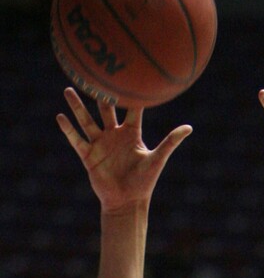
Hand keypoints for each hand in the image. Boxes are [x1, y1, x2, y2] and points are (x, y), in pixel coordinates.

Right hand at [56, 88, 191, 212]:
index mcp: (132, 134)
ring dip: (77, 107)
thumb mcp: (158, 159)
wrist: (128, 202)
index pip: (131, 110)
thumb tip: (189, 127)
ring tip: (68, 89)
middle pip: (105, 110)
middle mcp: (114, 135)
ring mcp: (100, 145)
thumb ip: (170, 142)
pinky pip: (76, 140)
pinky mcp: (89, 156)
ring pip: (86, 121)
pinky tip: (60, 117)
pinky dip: (68, 130)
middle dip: (99, 95)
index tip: (126, 75)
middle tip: (93, 75)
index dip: (129, 94)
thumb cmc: (145, 182)